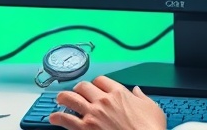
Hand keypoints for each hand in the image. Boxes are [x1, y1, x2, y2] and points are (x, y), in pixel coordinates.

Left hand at [51, 76, 166, 129]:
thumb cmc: (150, 128)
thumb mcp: (152, 108)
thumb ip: (142, 97)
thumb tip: (137, 91)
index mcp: (119, 93)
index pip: (101, 81)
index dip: (96, 83)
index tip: (95, 87)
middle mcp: (103, 100)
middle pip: (84, 86)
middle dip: (79, 89)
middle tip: (77, 93)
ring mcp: (93, 114)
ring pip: (70, 98)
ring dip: (63, 98)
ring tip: (60, 99)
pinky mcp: (85, 129)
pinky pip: (66, 119)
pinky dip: (57, 117)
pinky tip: (53, 118)